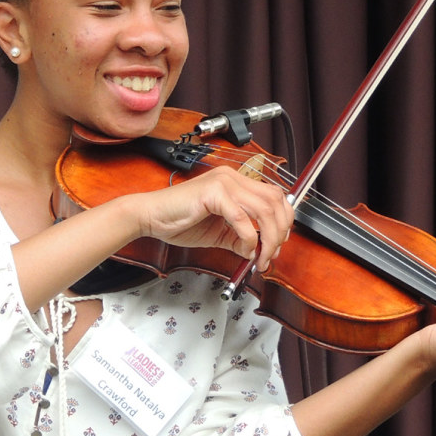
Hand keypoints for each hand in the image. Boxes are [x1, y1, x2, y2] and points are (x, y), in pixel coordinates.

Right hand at [134, 166, 293, 272]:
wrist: (151, 217)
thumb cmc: (180, 220)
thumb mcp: (220, 233)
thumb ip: (241, 238)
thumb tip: (260, 251)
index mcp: (235, 182)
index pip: (274, 195)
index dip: (283, 220)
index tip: (279, 243)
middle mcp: (232, 177)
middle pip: (275, 201)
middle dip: (280, 232)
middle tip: (271, 255)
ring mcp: (224, 182)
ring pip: (264, 209)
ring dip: (268, 238)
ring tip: (260, 257)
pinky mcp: (214, 193)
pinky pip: (242, 217)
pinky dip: (248, 237)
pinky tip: (244, 250)